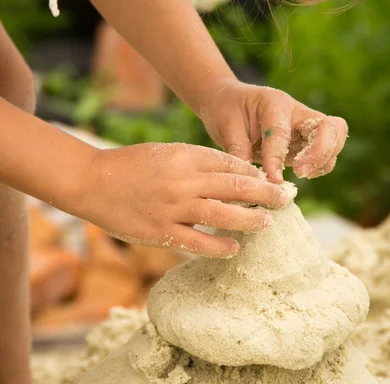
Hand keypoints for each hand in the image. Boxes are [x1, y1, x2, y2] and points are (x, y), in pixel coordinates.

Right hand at [78, 143, 287, 257]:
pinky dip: (220, 246)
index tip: (267, 179)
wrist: (93, 181)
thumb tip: (228, 174)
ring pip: (223, 214)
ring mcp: (174, 207)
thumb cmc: (130, 164)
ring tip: (268, 223)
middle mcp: (184, 179)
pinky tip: (235, 248)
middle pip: (235, 185)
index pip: (229, 163)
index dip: (253, 172)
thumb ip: (194, 161)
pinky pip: (198, 242)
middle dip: (264, 193)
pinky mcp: (161, 231)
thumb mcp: (165, 152)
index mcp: (184, 155)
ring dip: (250, 219)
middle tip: (285, 198)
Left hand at [200, 79, 347, 183]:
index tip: (272, 179)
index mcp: (274, 102)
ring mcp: (305, 127)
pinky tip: (299, 175)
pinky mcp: (305, 142)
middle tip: (300, 172)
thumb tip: (250, 181)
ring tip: (299, 175)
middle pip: (331, 127)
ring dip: (322, 162)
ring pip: (334, 141)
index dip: (277, 156)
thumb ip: (238, 150)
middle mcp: (297, 112)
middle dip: (321, 152)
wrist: (227, 100)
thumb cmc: (225, 109)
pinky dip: (318, 167)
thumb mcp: (225, 126)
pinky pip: (324, 155)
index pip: (283, 130)